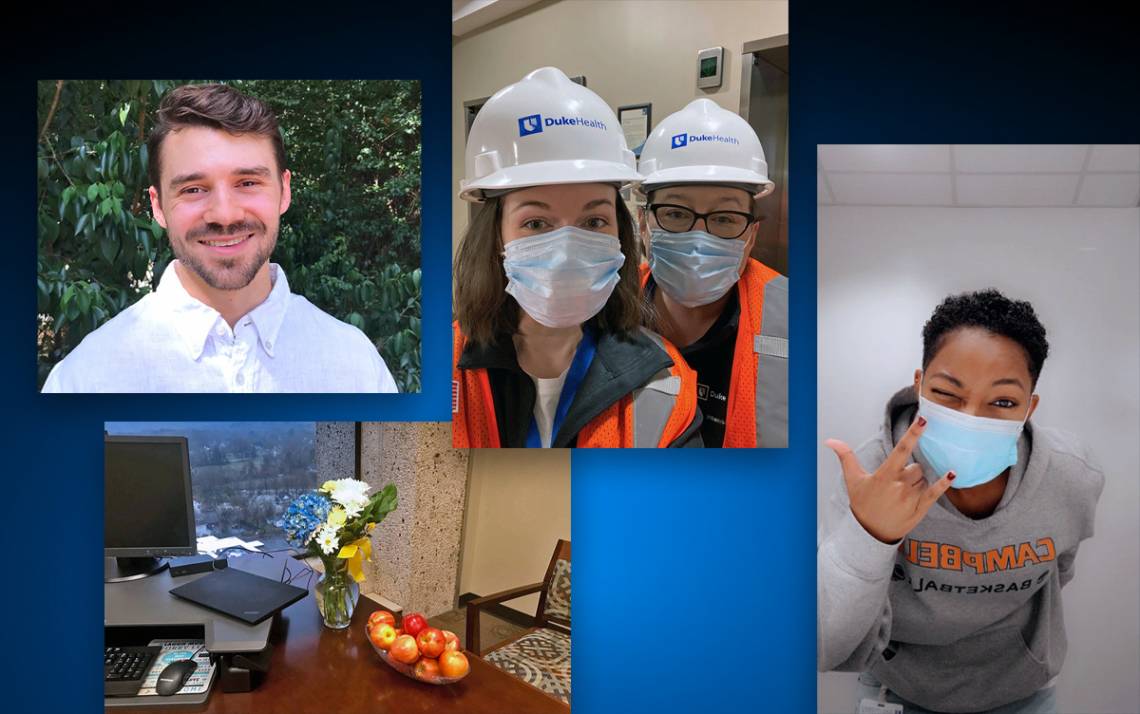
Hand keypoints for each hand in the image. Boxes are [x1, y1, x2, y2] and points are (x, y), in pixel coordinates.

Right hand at [825, 416, 954, 543]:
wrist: (870, 533)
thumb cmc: (862, 504)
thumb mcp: (852, 480)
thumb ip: (845, 457)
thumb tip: (830, 440)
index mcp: (884, 476)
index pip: (901, 450)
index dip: (913, 434)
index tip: (923, 420)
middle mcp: (899, 486)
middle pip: (916, 467)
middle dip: (909, 472)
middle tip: (895, 485)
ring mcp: (911, 498)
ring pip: (923, 478)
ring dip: (916, 482)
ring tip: (901, 496)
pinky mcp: (920, 508)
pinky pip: (935, 492)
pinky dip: (943, 483)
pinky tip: (952, 473)